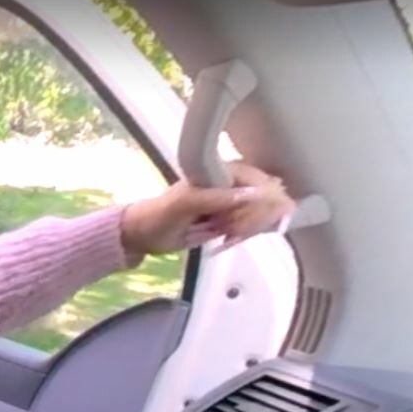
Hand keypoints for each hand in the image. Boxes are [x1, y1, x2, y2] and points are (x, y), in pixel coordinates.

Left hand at [120, 162, 296, 262]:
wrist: (144, 235)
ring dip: (248, 229)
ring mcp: (234, 202)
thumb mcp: (185, 203)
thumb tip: (255, 193)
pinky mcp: (231, 219)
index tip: (240, 221)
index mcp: (224, 171)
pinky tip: (227, 240)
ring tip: (224, 236)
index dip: (259, 204)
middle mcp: (234, 183)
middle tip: (229, 232)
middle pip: (268, 199)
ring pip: (263, 214)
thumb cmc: (159, 213)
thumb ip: (218, 197)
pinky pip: (253, 226)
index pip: (261, 182)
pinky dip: (244, 235)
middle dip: (253, 220)